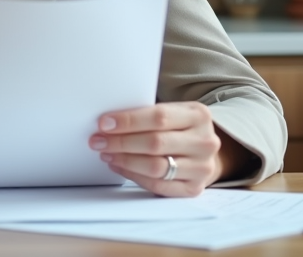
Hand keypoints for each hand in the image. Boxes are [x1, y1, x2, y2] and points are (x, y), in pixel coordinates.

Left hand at [89, 101, 223, 196]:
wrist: (204, 152)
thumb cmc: (181, 128)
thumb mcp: (174, 112)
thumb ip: (149, 115)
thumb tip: (109, 122)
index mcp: (199, 115)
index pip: (159, 117)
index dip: (128, 121)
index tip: (104, 123)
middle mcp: (205, 142)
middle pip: (155, 143)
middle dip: (121, 142)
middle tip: (98, 141)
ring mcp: (201, 167)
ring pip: (155, 166)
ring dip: (124, 160)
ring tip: (106, 154)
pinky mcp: (194, 188)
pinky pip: (157, 185)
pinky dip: (134, 176)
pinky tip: (120, 167)